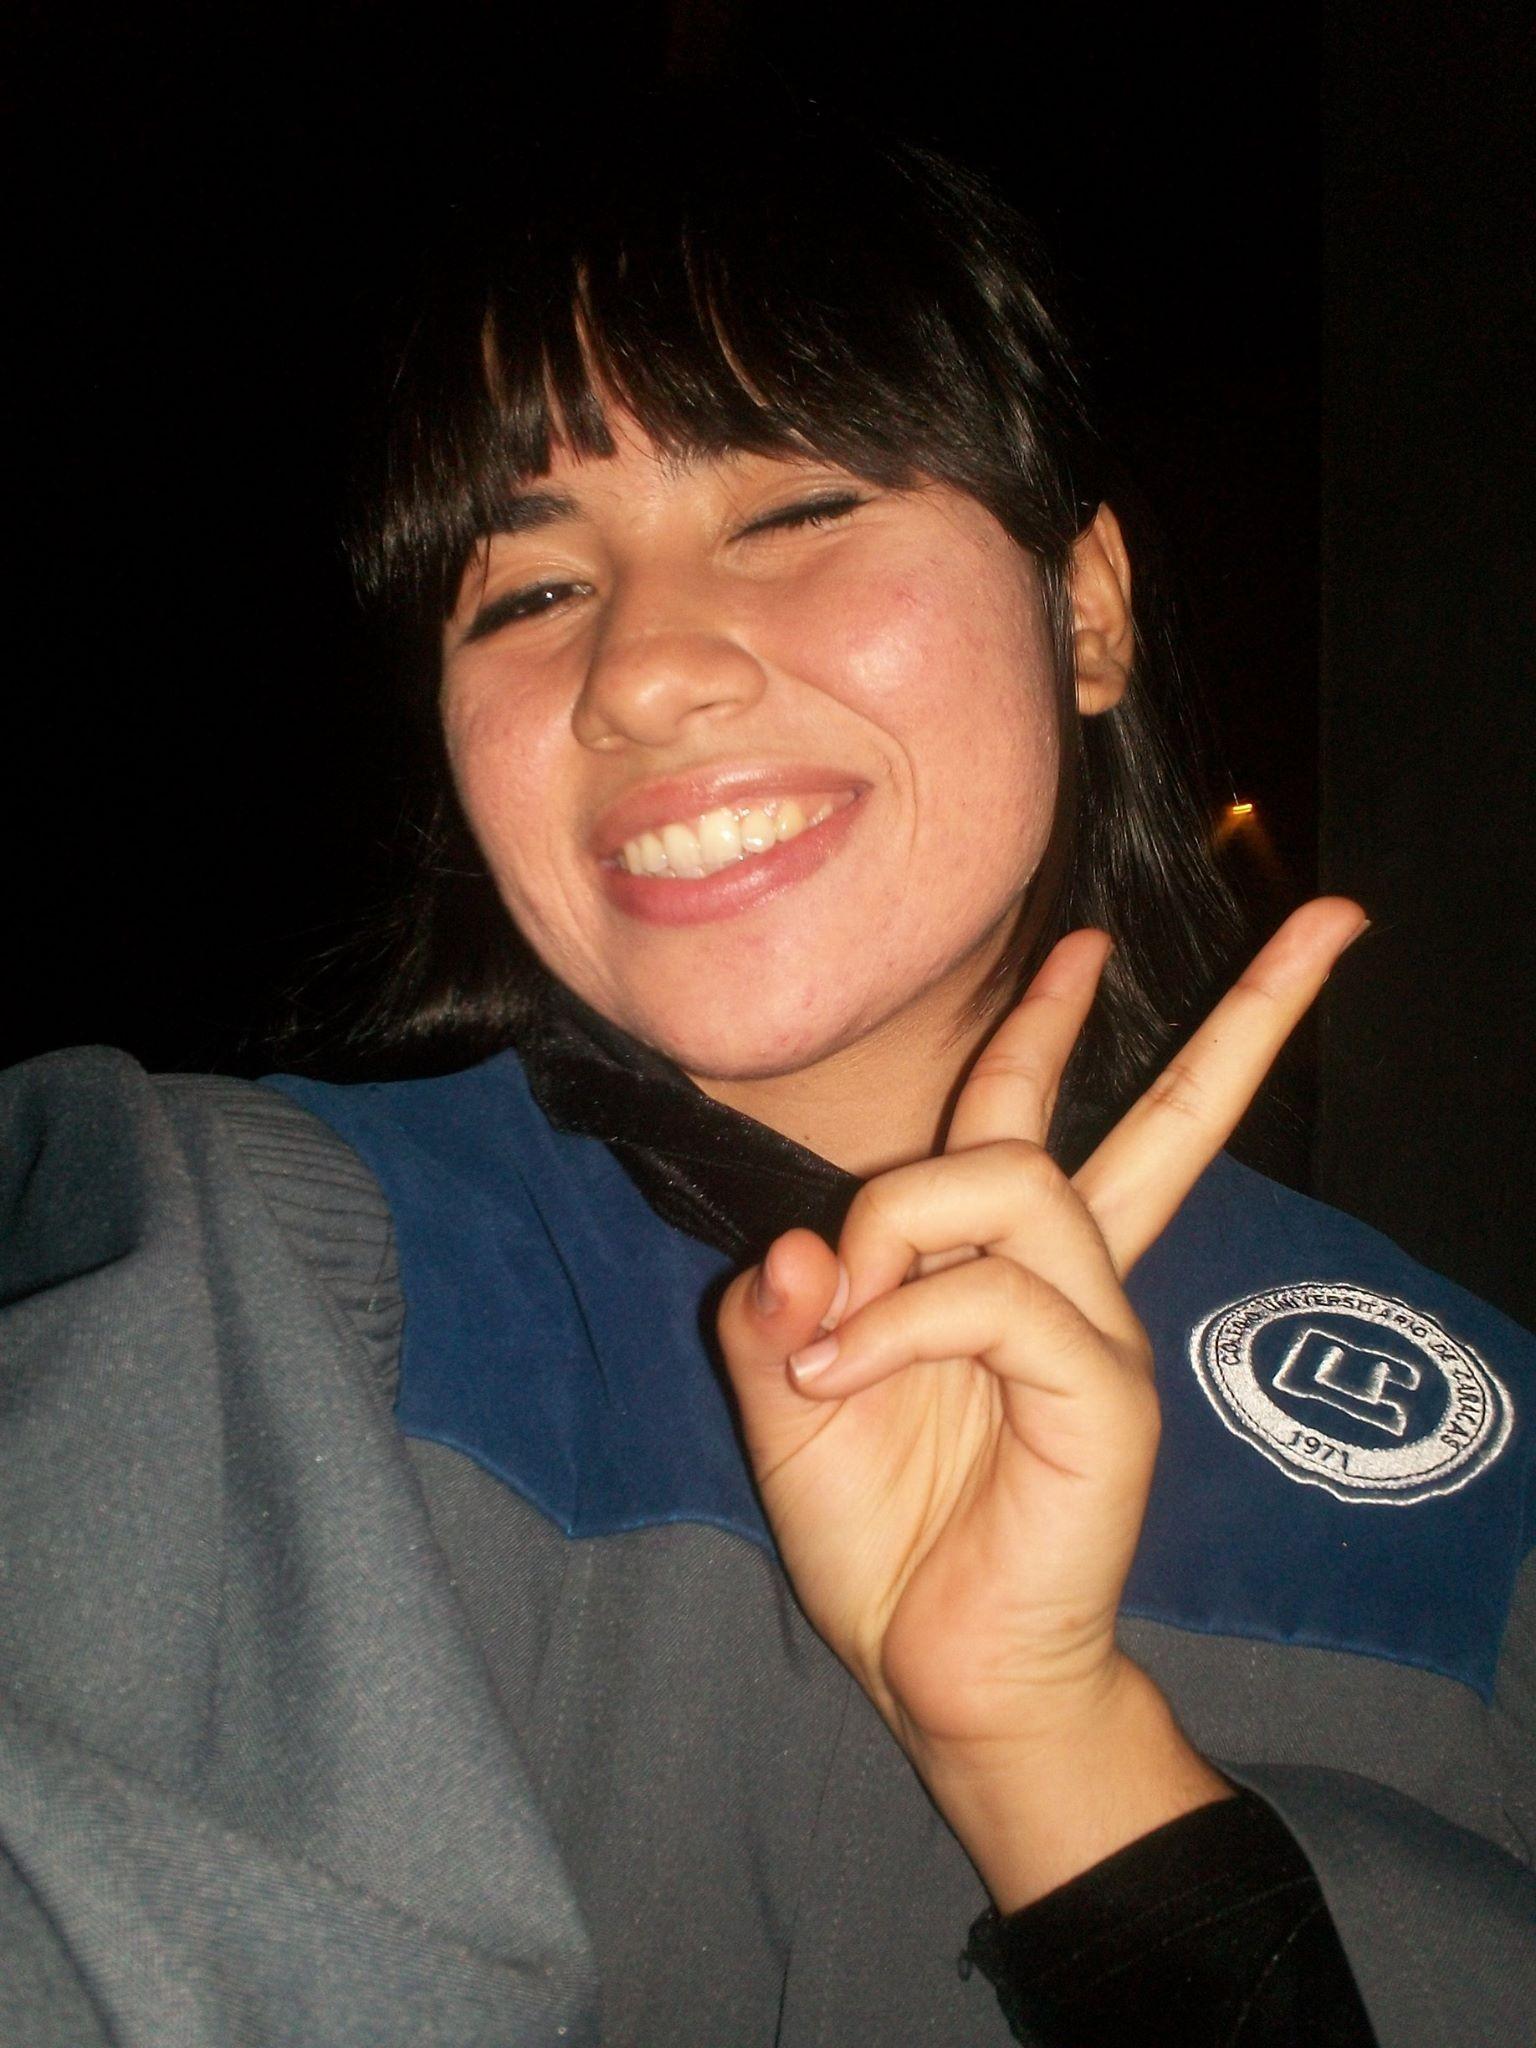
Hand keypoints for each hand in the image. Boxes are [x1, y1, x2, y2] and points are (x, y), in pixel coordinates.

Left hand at [716, 898, 1368, 1906]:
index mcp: (1009, 1272)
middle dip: (1246, 1017)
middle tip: (1333, 922)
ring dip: (896, 1225)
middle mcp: (1077, 1284)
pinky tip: (839, 1374)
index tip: (1082, 939)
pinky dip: (894, 1320)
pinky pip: (990, 1296)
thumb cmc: (882, 1540)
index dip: (1055, 1022)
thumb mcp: (791, 1406)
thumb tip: (803, 1236)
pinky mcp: (1105, 1395)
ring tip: (832, 1325)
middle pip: (1167, 1119)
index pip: (1044, 1116)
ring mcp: (1101, 1334)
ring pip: (1015, 1180)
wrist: (938, 1675)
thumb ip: (782, 1312)